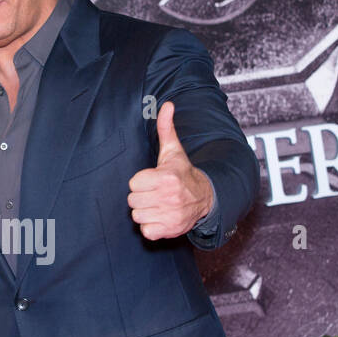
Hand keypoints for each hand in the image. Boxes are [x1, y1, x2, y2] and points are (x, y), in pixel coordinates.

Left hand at [127, 101, 213, 239]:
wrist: (205, 197)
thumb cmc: (183, 173)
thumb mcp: (173, 151)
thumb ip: (166, 128)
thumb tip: (167, 105)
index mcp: (166, 178)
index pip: (133, 183)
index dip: (141, 181)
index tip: (152, 180)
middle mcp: (169, 197)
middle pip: (132, 200)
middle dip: (141, 197)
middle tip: (154, 193)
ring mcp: (170, 215)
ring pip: (137, 216)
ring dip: (145, 211)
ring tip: (157, 204)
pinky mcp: (169, 230)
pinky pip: (145, 231)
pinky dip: (150, 226)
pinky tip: (160, 216)